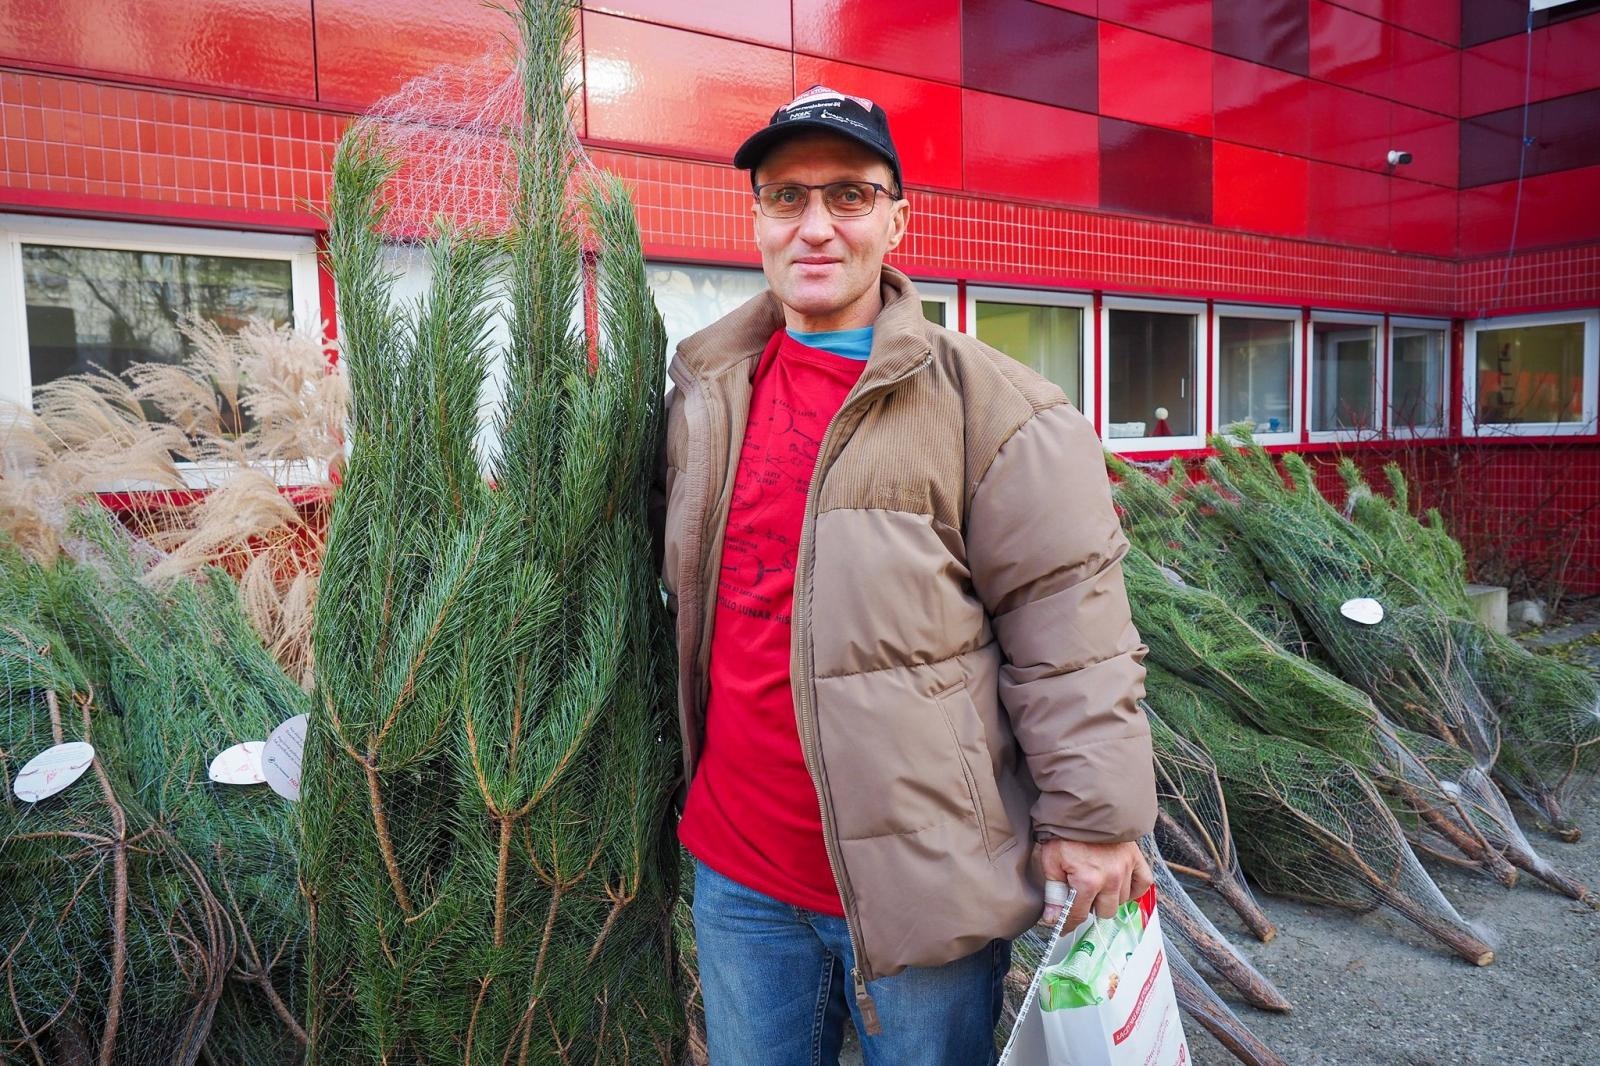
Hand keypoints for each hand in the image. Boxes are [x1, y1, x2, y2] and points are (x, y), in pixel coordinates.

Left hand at [1036, 838, 1153, 929]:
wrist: (1085, 806)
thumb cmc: (1065, 832)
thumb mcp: (1051, 861)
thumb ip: (1053, 893)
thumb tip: (1051, 919)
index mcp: (1088, 881)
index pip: (1078, 915)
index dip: (1067, 925)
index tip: (1061, 928)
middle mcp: (1111, 879)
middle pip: (1103, 912)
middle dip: (1089, 908)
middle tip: (1079, 896)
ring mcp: (1126, 869)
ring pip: (1121, 901)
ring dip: (1108, 899)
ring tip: (1096, 886)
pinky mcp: (1136, 859)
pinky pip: (1143, 884)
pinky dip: (1134, 889)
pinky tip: (1121, 887)